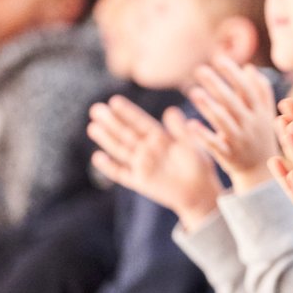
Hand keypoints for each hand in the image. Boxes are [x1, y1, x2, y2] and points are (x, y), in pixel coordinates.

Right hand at [87, 95, 221, 229]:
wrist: (200, 192)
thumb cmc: (199, 165)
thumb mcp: (191, 144)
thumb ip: (180, 129)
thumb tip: (171, 110)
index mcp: (160, 137)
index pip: (140, 122)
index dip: (127, 112)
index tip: (114, 100)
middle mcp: (147, 149)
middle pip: (126, 133)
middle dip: (111, 121)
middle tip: (96, 108)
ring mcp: (142, 164)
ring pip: (120, 149)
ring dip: (106, 139)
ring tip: (93, 126)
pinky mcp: (139, 181)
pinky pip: (121, 173)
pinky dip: (109, 167)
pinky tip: (97, 157)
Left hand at [185, 54, 279, 192]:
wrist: (260, 171)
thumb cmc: (260, 137)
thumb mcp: (266, 114)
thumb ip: (261, 91)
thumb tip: (249, 68)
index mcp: (260, 112)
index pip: (247, 88)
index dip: (233, 73)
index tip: (218, 58)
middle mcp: (251, 124)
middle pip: (233, 102)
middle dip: (217, 84)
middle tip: (199, 70)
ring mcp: (240, 140)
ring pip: (224, 121)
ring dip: (209, 106)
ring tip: (193, 92)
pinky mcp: (229, 155)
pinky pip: (215, 144)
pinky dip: (203, 135)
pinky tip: (190, 125)